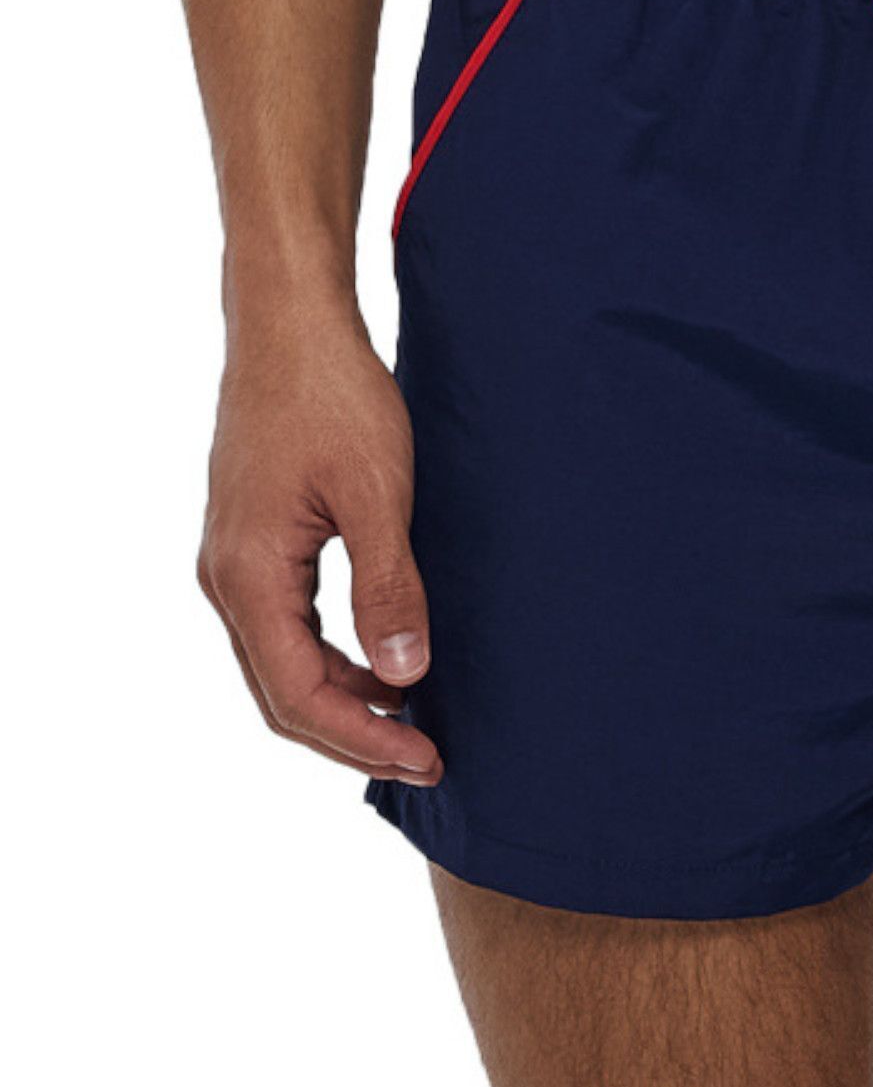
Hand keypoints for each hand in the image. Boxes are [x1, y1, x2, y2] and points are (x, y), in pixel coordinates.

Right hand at [197, 303, 441, 781]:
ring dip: (345, 704)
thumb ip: (389, 588)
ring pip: (284, 665)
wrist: (292, 327)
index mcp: (249, 576)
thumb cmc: (334, 398)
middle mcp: (229, 579)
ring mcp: (238, 563)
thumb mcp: (377, 496)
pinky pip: (289, 629)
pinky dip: (334, 662)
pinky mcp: (258, 544)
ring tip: (414, 725)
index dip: (362, 739)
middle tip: (428, 759)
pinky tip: (386, 667)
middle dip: (354, 737)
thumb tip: (406, 676)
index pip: (297, 694)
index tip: (426, 757)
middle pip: (282, 694)